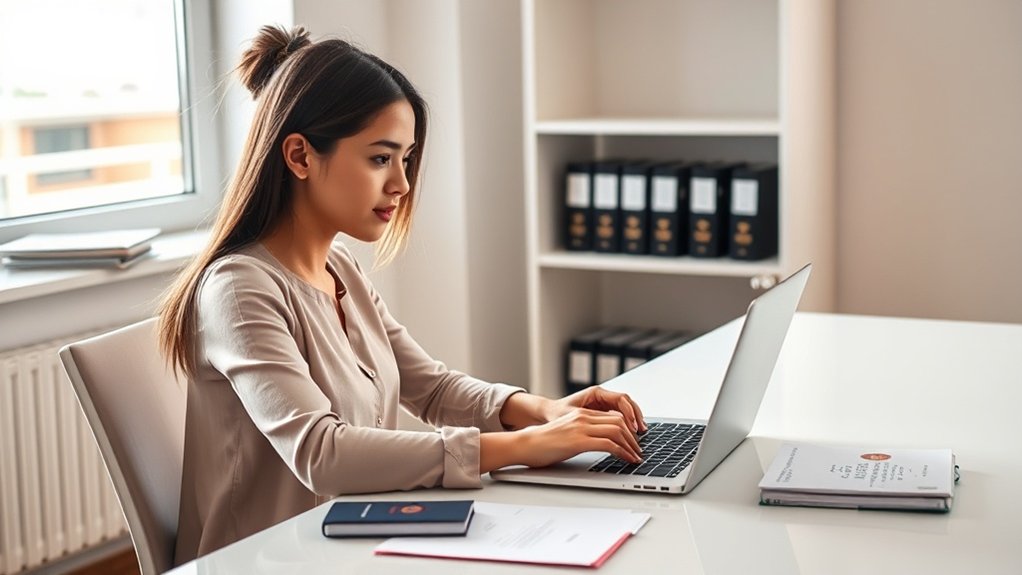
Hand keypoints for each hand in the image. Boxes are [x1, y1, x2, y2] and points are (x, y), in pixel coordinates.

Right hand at [516, 408, 642, 467]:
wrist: (524, 444)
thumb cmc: (542, 443)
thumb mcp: (566, 433)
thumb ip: (581, 434)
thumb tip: (597, 444)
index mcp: (581, 414)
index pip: (613, 416)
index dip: (628, 429)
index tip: (634, 442)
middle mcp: (583, 417)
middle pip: (619, 421)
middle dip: (633, 437)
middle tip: (638, 451)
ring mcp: (581, 427)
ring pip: (618, 431)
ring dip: (631, 445)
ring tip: (636, 457)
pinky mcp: (579, 441)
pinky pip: (609, 444)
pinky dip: (622, 452)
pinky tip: (627, 460)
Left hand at [552, 387, 646, 432]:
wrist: (548, 413)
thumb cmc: (557, 413)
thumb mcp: (573, 417)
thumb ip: (591, 419)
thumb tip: (609, 426)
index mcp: (596, 393)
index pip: (621, 399)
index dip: (629, 412)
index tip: (633, 426)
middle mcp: (602, 396)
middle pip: (627, 403)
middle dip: (636, 417)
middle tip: (641, 432)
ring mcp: (604, 403)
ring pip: (626, 409)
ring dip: (634, 420)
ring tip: (640, 434)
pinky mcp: (604, 412)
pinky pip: (621, 416)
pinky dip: (628, 424)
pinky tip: (631, 434)